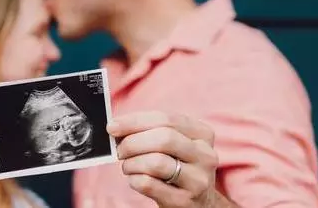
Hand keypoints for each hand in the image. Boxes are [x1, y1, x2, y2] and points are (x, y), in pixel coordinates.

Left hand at [107, 111, 225, 207]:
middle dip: (133, 143)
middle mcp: (205, 155)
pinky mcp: (184, 201)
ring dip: (132, 163)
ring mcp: (198, 180)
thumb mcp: (174, 146)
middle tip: (119, 150)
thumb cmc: (178, 167)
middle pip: (163, 139)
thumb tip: (116, 127)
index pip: (165, 119)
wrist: (199, 204)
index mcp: (202, 133)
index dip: (135, 121)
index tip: (112, 127)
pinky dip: (134, 180)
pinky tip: (134, 179)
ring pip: (156, 162)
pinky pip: (149, 184)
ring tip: (128, 166)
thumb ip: (151, 131)